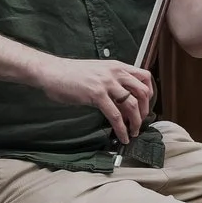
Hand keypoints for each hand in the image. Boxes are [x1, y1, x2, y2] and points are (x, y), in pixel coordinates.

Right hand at [40, 56, 154, 142]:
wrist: (51, 71)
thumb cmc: (70, 73)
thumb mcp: (97, 72)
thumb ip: (111, 81)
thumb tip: (121, 98)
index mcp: (117, 66)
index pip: (144, 77)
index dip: (149, 93)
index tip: (146, 105)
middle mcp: (115, 73)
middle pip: (143, 92)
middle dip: (145, 110)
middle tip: (141, 122)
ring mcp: (106, 83)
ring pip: (132, 104)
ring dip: (136, 122)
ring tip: (133, 132)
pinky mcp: (97, 95)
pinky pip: (115, 115)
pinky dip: (122, 128)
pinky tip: (122, 136)